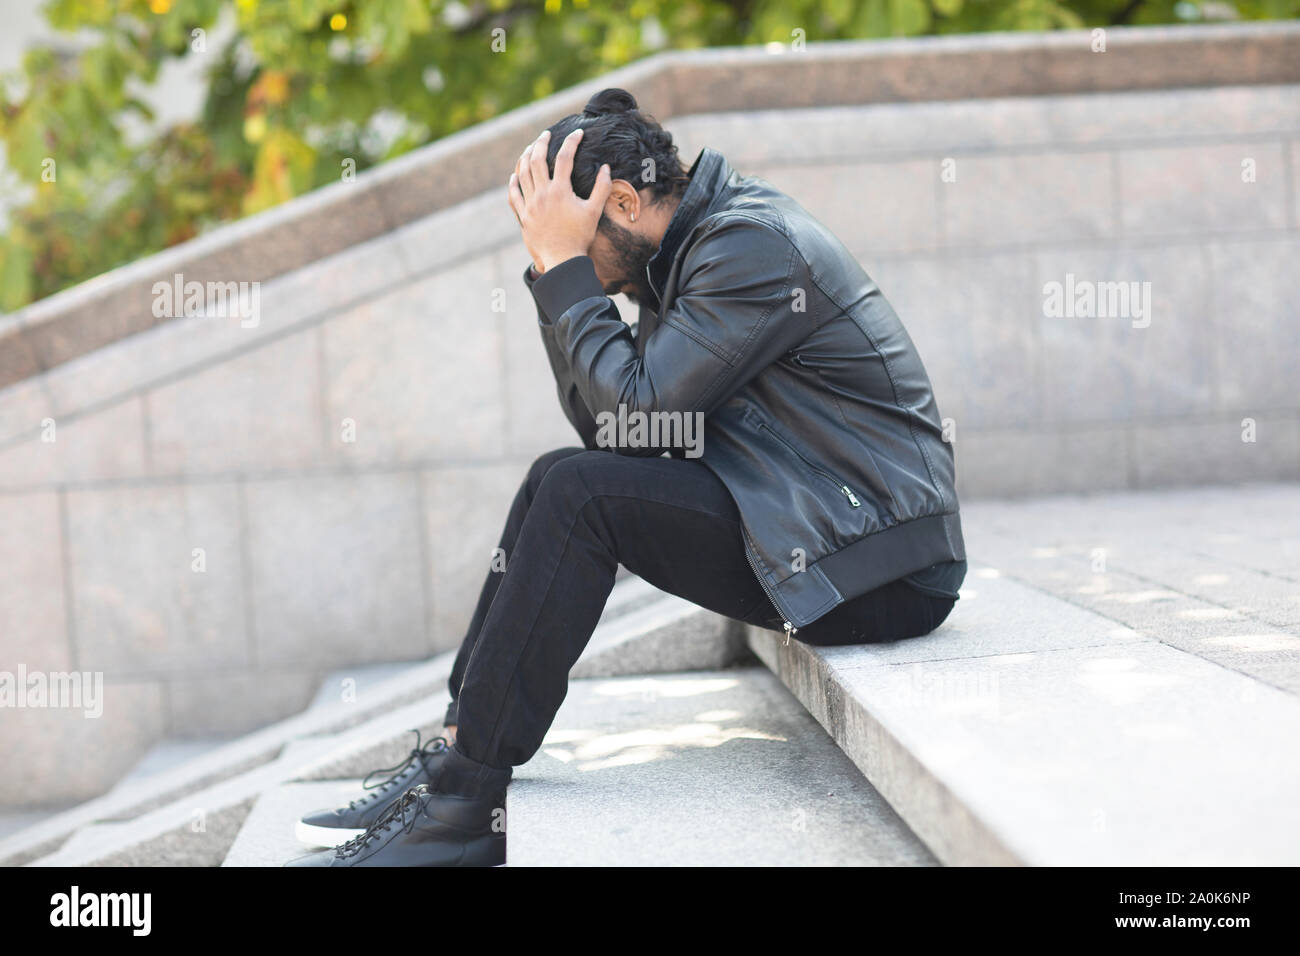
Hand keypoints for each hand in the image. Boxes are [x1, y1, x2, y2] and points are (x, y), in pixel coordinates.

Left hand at [507, 128, 611, 271]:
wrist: (562, 260)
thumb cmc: (580, 237)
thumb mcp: (594, 212)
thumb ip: (601, 188)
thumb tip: (606, 168)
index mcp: (561, 191)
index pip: (565, 157)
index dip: (572, 142)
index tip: (578, 133)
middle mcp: (543, 194)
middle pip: (538, 160)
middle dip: (542, 142)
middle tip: (546, 134)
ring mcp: (530, 205)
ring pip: (523, 173)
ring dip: (526, 157)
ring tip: (531, 148)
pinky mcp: (523, 216)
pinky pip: (513, 195)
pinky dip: (513, 182)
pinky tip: (515, 175)